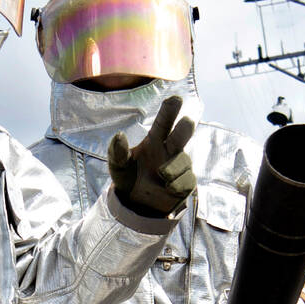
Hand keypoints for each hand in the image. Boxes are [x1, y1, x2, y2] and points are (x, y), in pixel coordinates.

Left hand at [107, 95, 195, 216]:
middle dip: (185, 127)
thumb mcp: (118, 165)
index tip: (175, 99)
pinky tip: (167, 187)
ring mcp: (181, 165)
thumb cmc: (129, 177)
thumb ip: (117, 151)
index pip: (164, 122)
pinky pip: (186, 180)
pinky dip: (174, 185)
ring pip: (183, 161)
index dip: (170, 110)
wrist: (137, 204)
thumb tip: (119, 135)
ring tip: (159, 174)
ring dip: (170, 169)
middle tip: (187, 121)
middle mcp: (171, 148)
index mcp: (155, 139)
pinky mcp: (187, 182)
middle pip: (182, 133)